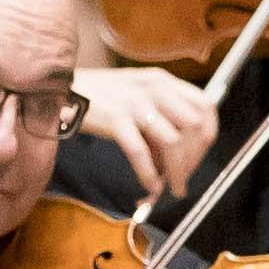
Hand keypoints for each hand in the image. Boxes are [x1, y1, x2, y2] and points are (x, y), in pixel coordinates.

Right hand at [73, 62, 218, 202]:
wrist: (61, 88)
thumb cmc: (99, 97)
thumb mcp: (136, 96)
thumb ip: (159, 120)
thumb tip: (176, 159)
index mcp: (162, 81)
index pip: (205, 105)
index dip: (208, 135)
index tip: (199, 156)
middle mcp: (154, 88)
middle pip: (194, 126)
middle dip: (193, 158)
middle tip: (183, 177)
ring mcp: (135, 102)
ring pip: (172, 142)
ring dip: (176, 171)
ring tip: (170, 188)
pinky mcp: (115, 118)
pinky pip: (140, 152)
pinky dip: (148, 174)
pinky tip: (148, 185)